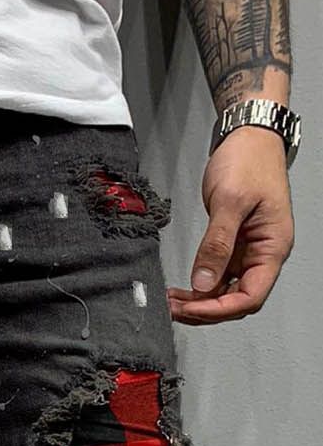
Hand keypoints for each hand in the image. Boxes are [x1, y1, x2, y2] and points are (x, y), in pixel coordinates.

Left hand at [167, 126, 293, 325]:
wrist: (248, 135)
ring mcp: (247, 251)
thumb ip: (216, 244)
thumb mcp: (230, 201)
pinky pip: (217, 275)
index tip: (192, 308)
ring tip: (172, 302)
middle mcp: (263, 253)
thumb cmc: (249, 159)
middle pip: (237, 300)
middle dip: (206, 309)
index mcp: (273, 246)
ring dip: (199, 301)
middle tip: (175, 309)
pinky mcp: (233, 245)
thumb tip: (203, 282)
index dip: (221, 309)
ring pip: (225, 291)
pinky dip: (199, 286)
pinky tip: (181, 289)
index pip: (251, 296)